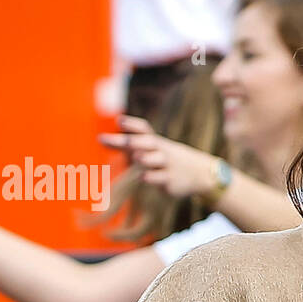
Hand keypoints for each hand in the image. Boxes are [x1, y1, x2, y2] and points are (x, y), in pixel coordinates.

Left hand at [98, 117, 221, 198]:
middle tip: (115, 140)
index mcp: (156, 141)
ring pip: (155, 160)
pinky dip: (152, 177)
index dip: (132, 124)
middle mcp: (161, 150)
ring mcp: (167, 165)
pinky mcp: (171, 181)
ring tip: (136, 157)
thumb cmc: (167, 159)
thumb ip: (127, 146)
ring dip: (145, 158)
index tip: (119, 121)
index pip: (144, 129)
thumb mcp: (152, 150)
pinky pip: (160, 178)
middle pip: (148, 142)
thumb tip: (100, 139)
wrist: (201, 173)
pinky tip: (144, 177)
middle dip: (131, 141)